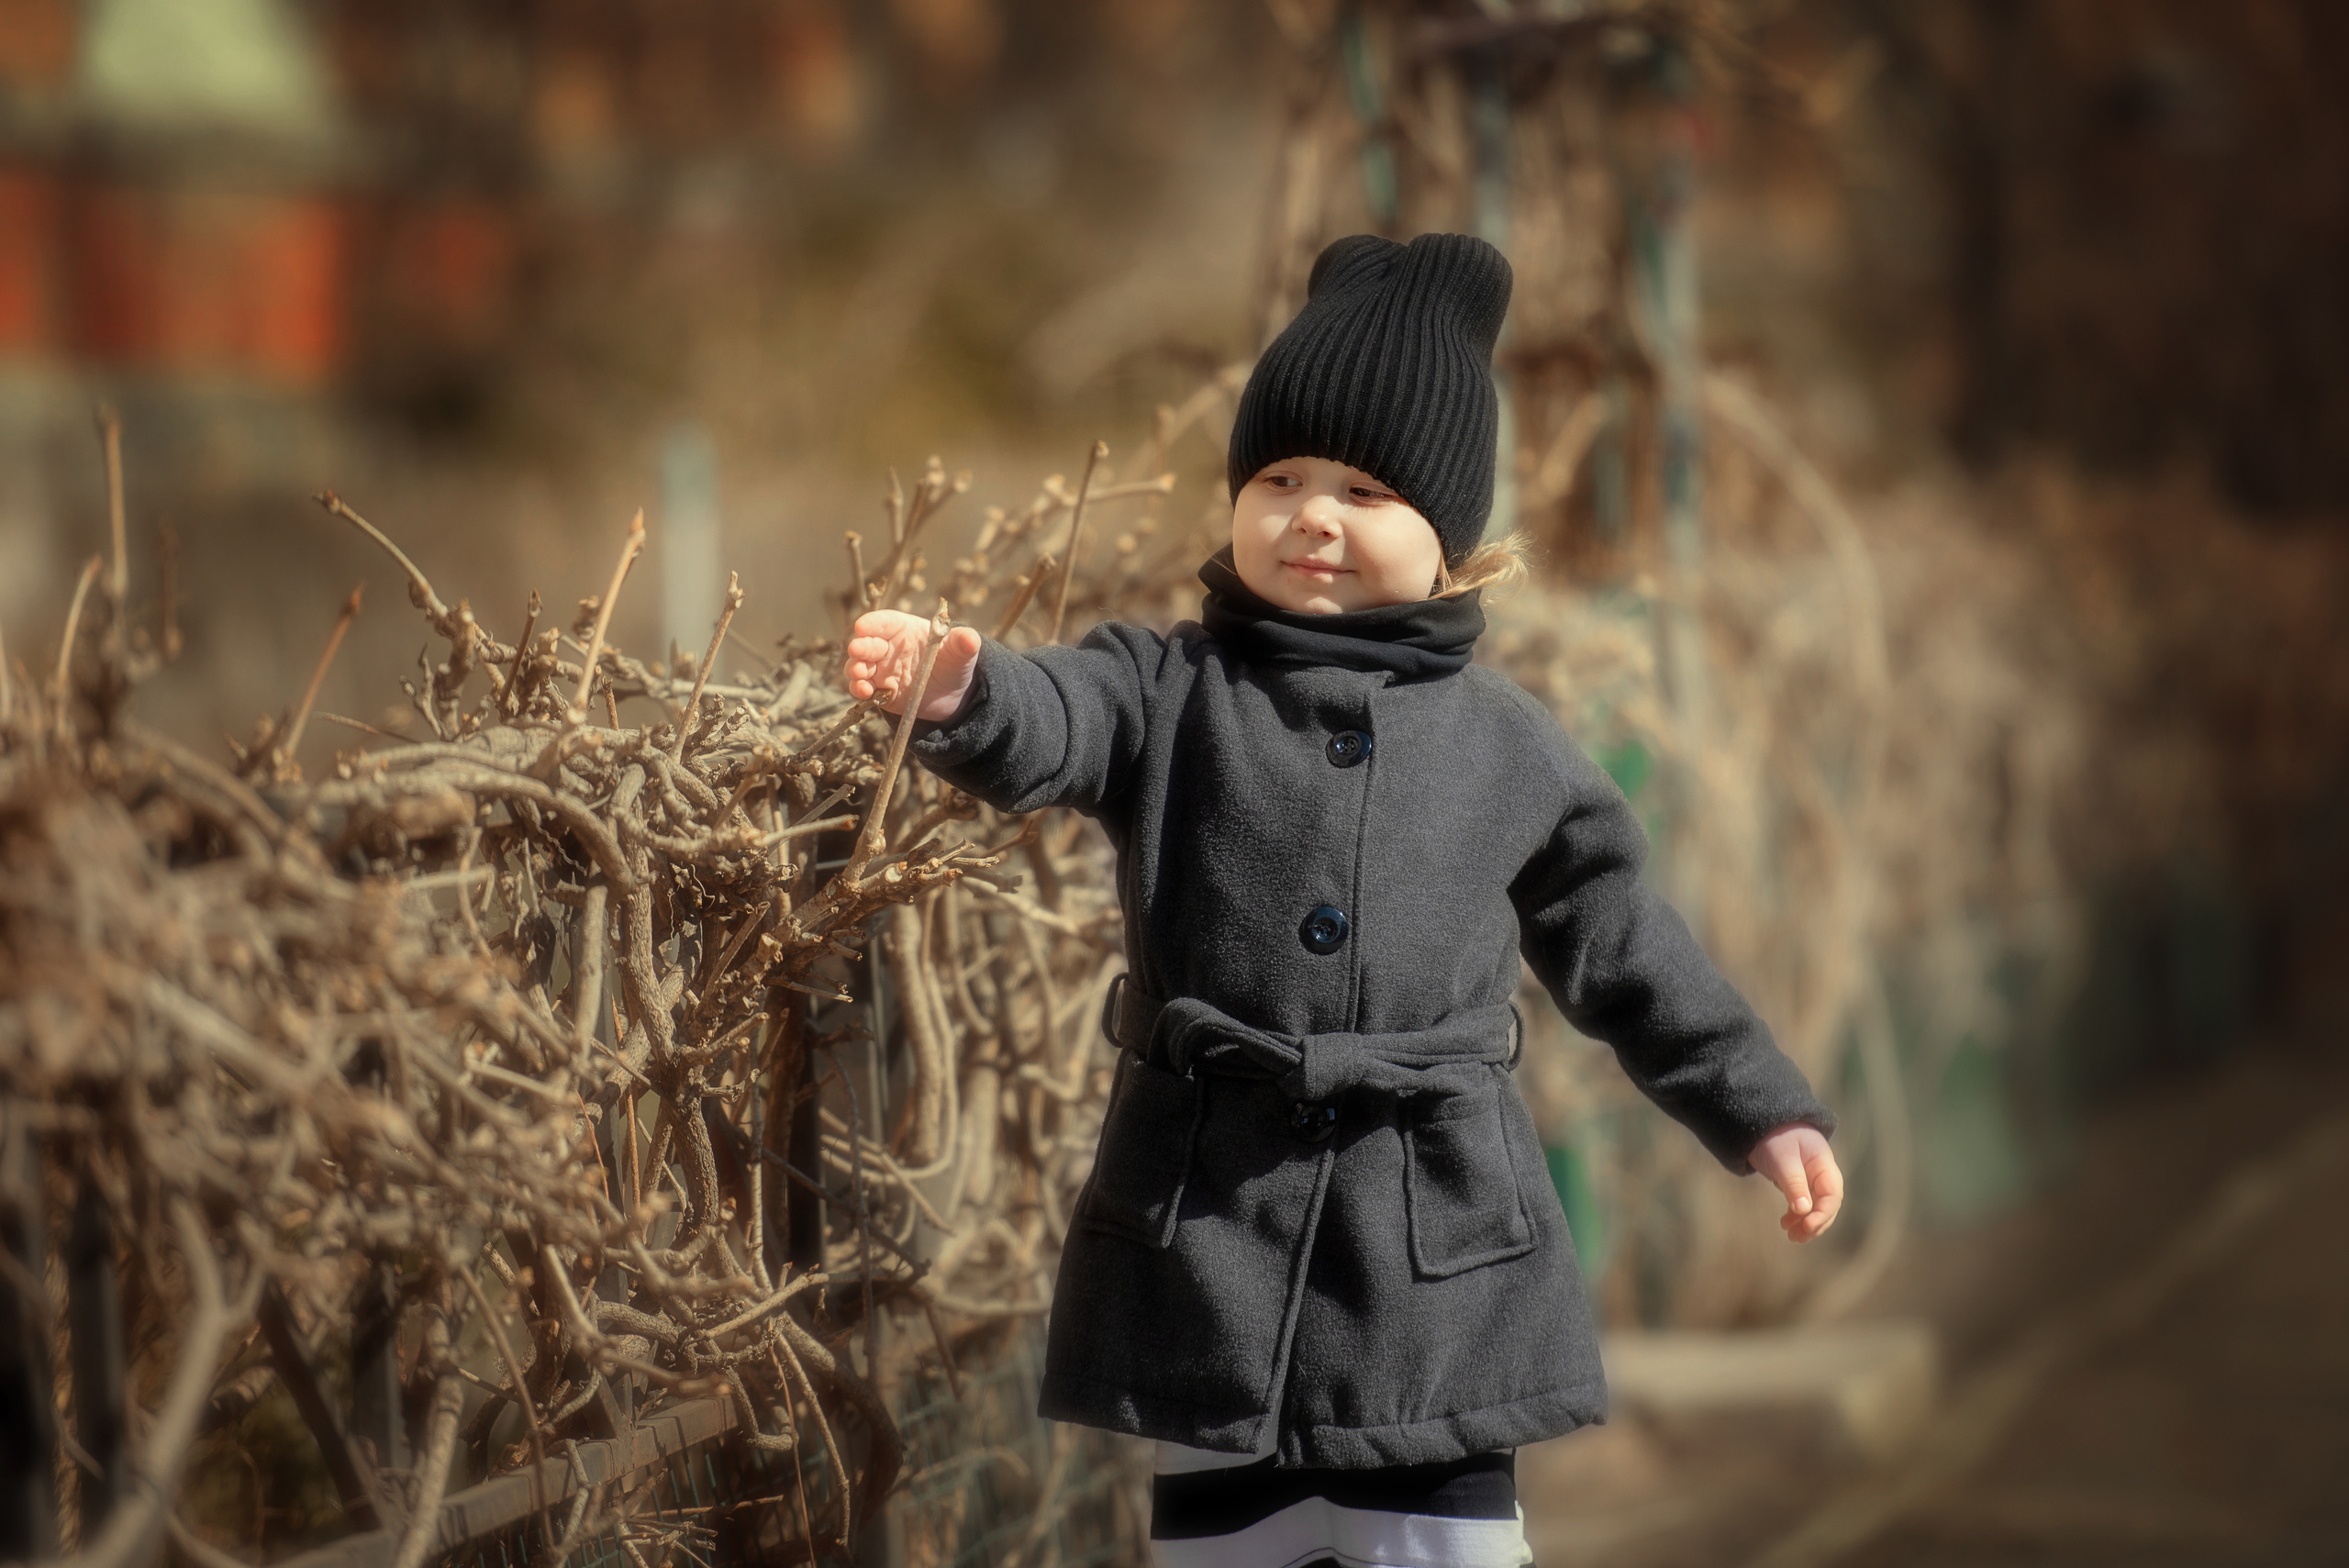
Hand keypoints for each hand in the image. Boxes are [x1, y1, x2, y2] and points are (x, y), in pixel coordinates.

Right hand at [844, 610, 982, 720]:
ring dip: (855, 669)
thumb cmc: (954, 663)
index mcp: (905, 630)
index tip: (862, 626)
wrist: (953, 694)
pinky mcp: (881, 691)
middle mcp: (888, 648)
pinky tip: (864, 691)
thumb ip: (963, 643)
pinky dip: (860, 690)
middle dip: (860, 646)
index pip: (885, 622)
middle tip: (857, 650)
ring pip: (860, 666)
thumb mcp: (962, 653)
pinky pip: (865, 689)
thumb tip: (970, 638)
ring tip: (860, 674)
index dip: (872, 623)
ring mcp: (882, 670)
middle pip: (867, 643)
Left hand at [1750, 1122, 1842, 1243]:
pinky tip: (1786, 1223)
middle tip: (1797, 1237)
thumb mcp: (1782, 1159)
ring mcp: (1810, 1177)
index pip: (1832, 1195)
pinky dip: (1796, 1214)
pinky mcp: (1798, 1180)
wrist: (1760, 1120)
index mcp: (1823, 1164)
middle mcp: (1821, 1172)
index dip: (1822, 1214)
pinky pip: (1803, 1202)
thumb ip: (1794, 1183)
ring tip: (1791, 1236)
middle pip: (1826, 1204)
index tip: (1807, 1226)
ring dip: (1806, 1223)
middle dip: (1815, 1223)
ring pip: (1815, 1206)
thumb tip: (1804, 1210)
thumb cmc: (1773, 1135)